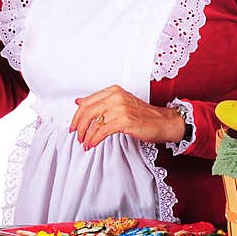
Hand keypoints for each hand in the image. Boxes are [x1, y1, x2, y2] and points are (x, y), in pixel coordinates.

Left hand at [69, 85, 184, 148]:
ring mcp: (121, 108)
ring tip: (85, 144)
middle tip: (76, 136)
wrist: (163, 122)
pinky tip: (92, 144)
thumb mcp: (120, 103)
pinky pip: (103, 131)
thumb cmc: (143, 115)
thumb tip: (79, 102)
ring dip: (86, 136)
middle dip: (79, 126)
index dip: (76, 116)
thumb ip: (100, 102)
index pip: (87, 102)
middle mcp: (116, 97)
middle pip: (88, 111)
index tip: (73, 126)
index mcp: (113, 91)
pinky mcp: (125, 121)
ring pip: (94, 122)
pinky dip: (94, 139)